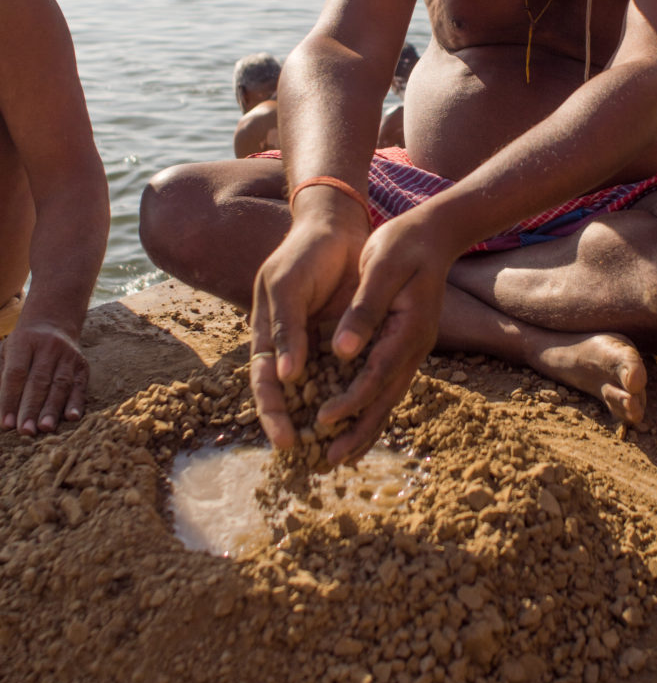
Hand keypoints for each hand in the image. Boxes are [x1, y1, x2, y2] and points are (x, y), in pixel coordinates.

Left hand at [0, 322, 87, 434]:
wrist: (54, 323)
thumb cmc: (22, 346)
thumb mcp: (5, 352)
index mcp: (24, 342)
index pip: (16, 374)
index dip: (10, 399)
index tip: (5, 424)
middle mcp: (48, 347)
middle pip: (39, 380)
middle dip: (31, 408)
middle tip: (25, 431)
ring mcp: (68, 355)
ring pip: (61, 384)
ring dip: (53, 408)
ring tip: (45, 428)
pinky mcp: (82, 365)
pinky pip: (80, 385)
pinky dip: (76, 402)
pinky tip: (71, 417)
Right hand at [249, 216, 366, 448]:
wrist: (335, 226)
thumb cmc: (305, 253)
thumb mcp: (287, 287)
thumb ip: (286, 329)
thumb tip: (285, 376)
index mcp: (268, 332)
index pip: (266, 382)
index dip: (272, 413)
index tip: (285, 442)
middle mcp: (291, 342)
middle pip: (290, 394)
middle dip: (297, 425)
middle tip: (313, 456)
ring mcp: (317, 340)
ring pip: (319, 387)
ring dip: (326, 415)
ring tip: (338, 448)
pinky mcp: (343, 334)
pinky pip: (345, 371)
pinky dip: (351, 391)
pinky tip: (364, 414)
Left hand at [313, 213, 454, 464]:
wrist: (433, 233)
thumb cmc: (402, 244)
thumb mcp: (381, 268)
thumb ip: (363, 310)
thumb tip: (341, 351)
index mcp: (409, 328)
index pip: (377, 374)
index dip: (350, 400)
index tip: (322, 419)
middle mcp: (415, 345)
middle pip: (386, 398)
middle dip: (358, 429)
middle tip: (330, 458)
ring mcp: (413, 347)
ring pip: (390, 396)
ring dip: (365, 426)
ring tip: (340, 454)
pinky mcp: (405, 343)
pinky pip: (388, 382)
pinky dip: (371, 405)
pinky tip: (353, 420)